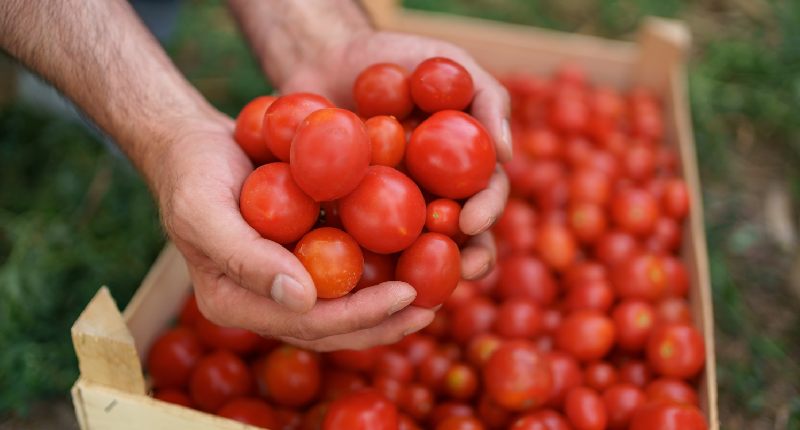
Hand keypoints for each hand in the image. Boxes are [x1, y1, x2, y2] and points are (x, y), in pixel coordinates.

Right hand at [156, 113, 433, 350]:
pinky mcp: (304, 255)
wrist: (194, 143)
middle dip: (385, 321)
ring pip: (345, 304)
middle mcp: (267, 301)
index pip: (306, 324)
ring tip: (438, 292)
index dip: (358, 316)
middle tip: (432, 306)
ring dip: (390, 304)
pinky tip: (419, 254)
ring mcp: (287, 279)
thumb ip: (246, 258)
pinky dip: (381, 265)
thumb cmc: (192, 173)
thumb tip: (305, 300)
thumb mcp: (205, 211)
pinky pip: (347, 269)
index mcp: (237, 304)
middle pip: (333, 326)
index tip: (405, 295)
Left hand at [280, 30, 510, 279]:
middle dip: (464, 259)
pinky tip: (353, 280)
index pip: (484, 197)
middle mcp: (432, 196)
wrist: (328, 57)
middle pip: (456, 239)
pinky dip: (359, 263)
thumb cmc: (398, 56)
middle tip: (459, 271)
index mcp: (462, 169)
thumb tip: (507, 151)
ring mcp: (390, 211)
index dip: (486, 213)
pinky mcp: (347, 217)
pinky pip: (354, 244)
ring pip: (410, 254)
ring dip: (418, 275)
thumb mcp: (448, 62)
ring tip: (413, 290)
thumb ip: (486, 97)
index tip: (472, 220)